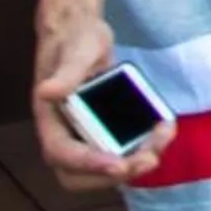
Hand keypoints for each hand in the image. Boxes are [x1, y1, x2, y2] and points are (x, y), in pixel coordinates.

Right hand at [32, 12, 170, 190]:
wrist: (83, 36)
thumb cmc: (75, 41)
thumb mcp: (76, 50)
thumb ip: (66, 71)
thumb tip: (46, 92)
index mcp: (51, 120)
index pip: (62, 154)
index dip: (88, 164)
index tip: (118, 165)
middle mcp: (66, 134)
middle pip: (81, 174)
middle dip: (115, 174)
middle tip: (149, 160)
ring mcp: (86, 135)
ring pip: (106, 166)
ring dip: (135, 163)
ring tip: (163, 139)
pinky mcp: (106, 130)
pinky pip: (123, 149)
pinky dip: (144, 145)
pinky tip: (164, 129)